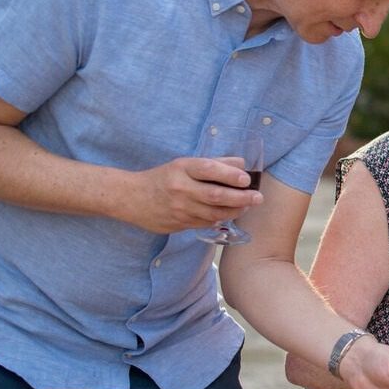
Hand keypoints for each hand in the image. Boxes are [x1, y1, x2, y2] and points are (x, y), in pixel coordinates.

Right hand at [118, 157, 262, 233]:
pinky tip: (228, 214)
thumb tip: (243, 164)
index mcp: (182, 169)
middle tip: (257, 198)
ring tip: (247, 206)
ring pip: (213, 213)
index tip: (246, 179)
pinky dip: (220, 218)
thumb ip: (214, 164)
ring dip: (235, 211)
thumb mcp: (185, 164)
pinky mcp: (178, 224)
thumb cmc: (164, 178)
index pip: (209, 169)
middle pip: (215, 195)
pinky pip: (205, 223)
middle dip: (241, 198)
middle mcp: (180, 189)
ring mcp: (179, 209)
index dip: (230, 174)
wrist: (131, 198)